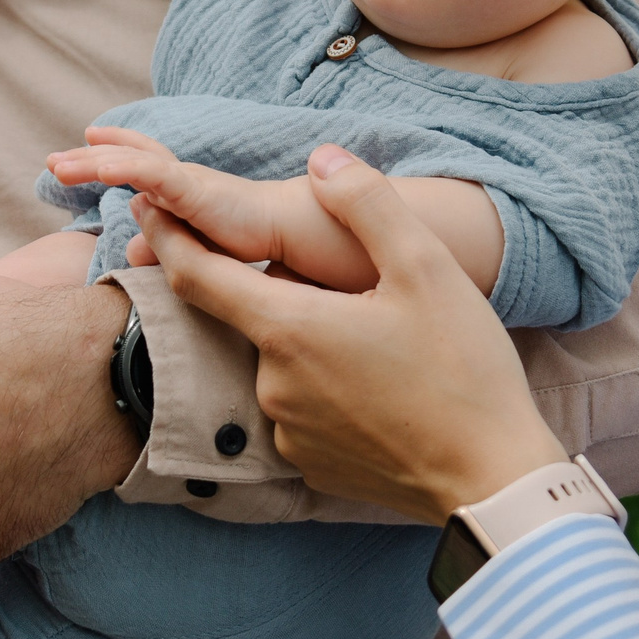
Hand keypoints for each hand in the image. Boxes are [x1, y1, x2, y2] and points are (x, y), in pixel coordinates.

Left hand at [51, 127, 337, 284]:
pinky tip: (99, 167)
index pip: (146, 165)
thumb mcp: (200, 249)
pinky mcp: (196, 191)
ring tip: (57, 166)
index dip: (117, 154)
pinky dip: (125, 167)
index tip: (87, 144)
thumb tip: (130, 251)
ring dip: (93, 163)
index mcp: (187, 192)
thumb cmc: (260, 240)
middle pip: (130, 159)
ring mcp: (188, 183)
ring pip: (132, 164)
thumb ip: (165, 248)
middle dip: (89, 158)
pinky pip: (154, 174)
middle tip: (53, 163)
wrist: (300, 235)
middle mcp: (184, 180)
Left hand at [139, 144, 566, 525]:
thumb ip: (367, 204)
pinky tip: (377, 383)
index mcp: (289, 327)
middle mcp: (272, 383)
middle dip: (276, 289)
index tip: (146, 206)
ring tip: (375, 337)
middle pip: (252, 316)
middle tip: (333, 278)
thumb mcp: (425, 268)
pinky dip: (324, 386)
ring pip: (281, 363)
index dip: (169, 235)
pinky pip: (303, 408)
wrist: (492, 479)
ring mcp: (289, 431)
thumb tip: (322, 159)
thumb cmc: (463, 370)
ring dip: (307, 341)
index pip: (197, 275)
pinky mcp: (312, 465)